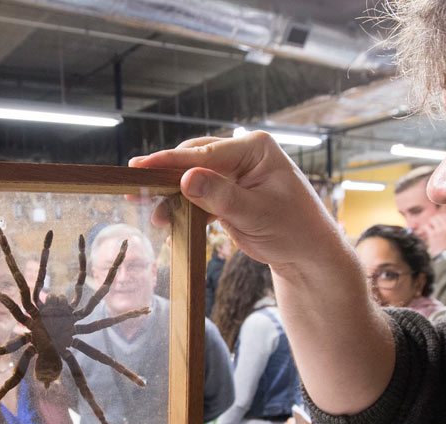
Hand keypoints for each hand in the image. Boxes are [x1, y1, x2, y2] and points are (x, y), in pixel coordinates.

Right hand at [129, 132, 336, 268]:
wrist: (308, 254)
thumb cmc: (293, 230)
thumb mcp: (256, 213)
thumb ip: (220, 196)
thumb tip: (186, 178)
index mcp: (254, 148)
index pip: (205, 153)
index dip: (170, 161)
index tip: (140, 166)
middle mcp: (242, 155)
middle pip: (194, 161)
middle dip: (166, 179)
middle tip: (137, 192)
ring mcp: (234, 174)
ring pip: (193, 181)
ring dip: (173, 199)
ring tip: (156, 218)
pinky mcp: (228, 194)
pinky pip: (199, 198)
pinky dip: (185, 211)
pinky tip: (171, 225)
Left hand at [421, 212, 445, 256]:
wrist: (445, 255)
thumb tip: (441, 215)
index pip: (445, 215)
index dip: (440, 218)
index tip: (437, 223)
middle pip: (438, 216)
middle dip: (434, 220)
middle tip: (433, 226)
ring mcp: (440, 230)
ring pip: (432, 220)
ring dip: (430, 224)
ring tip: (431, 230)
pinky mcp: (433, 234)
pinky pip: (426, 226)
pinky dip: (425, 229)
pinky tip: (427, 233)